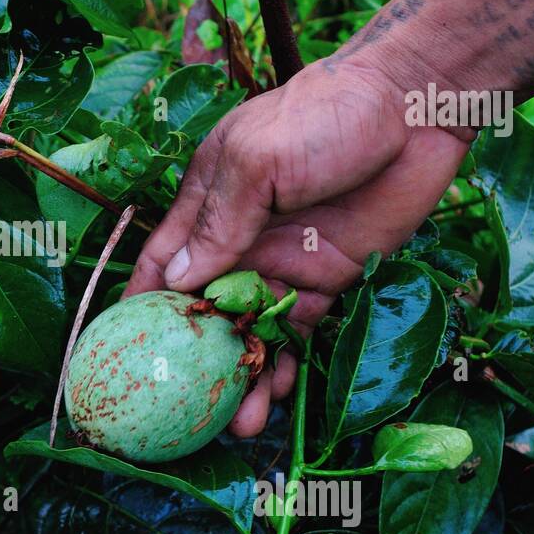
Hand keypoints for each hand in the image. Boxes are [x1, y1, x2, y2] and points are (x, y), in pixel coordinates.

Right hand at [124, 56, 473, 436]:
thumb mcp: (258, 160)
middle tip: (184, 411)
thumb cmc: (324, 116)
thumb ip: (220, 222)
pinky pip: (299, 332)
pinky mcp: (329, 279)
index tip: (120, 357)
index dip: (138, 309)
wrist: (413, 110)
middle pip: (205, 312)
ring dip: (242, 375)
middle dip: (193, 360)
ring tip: (238, 424)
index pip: (163, 265)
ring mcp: (284, 263)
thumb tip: (180, 283)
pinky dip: (286, 363)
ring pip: (252, 332)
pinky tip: (278, 397)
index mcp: (208, 206)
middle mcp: (240, 241)